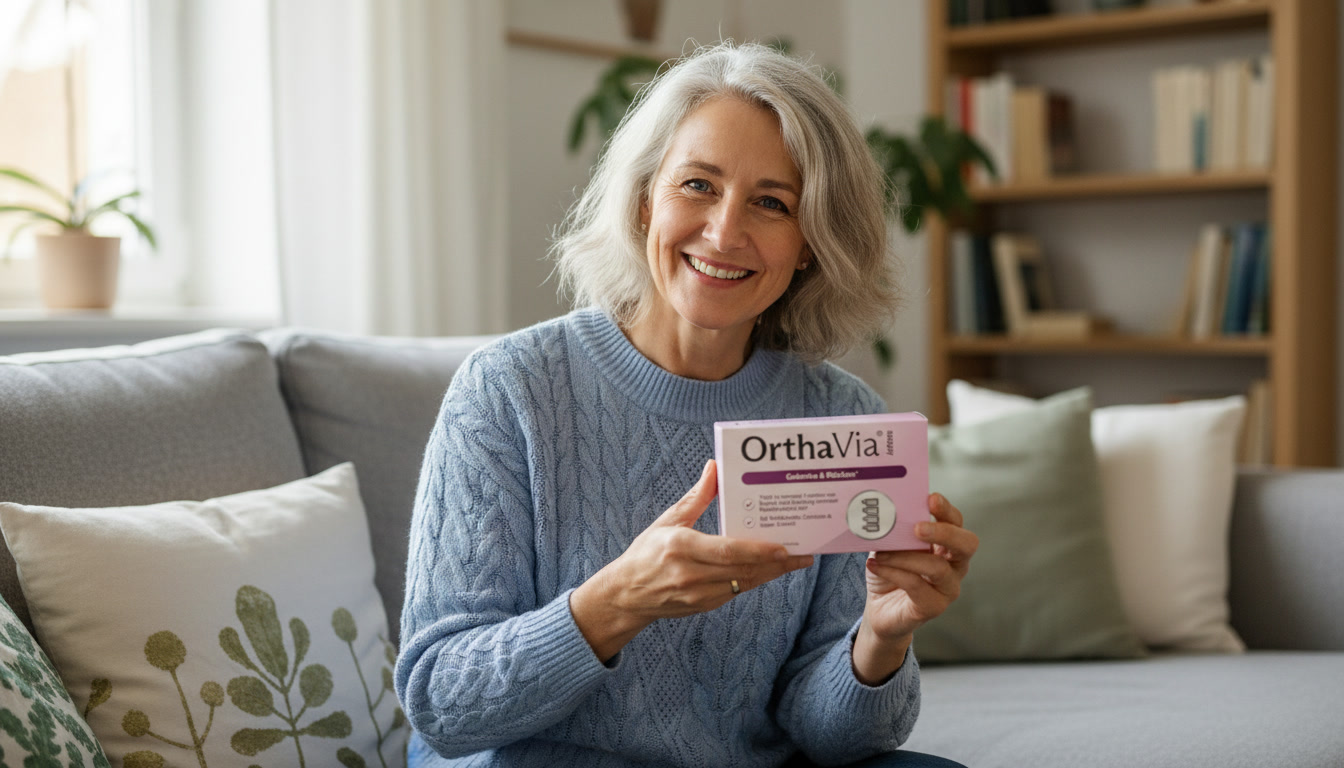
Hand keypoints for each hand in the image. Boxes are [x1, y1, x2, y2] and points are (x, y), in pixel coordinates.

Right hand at [571, 459, 814, 660]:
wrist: (626, 595)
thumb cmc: (646, 553)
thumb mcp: (667, 521)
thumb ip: (696, 497)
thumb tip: (714, 468)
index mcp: (680, 547)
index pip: (726, 551)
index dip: (757, 551)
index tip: (782, 547)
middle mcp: (690, 574)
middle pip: (742, 569)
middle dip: (776, 563)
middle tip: (802, 553)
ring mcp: (698, 594)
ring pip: (744, 583)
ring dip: (771, 573)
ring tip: (795, 561)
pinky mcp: (703, 606)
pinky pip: (736, 591)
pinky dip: (755, 580)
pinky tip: (770, 570)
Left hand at [851, 493, 977, 683]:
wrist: (880, 610)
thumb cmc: (890, 572)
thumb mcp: (890, 546)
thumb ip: (893, 531)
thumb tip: (883, 511)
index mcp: (947, 544)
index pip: (956, 522)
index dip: (946, 509)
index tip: (930, 498)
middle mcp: (955, 565)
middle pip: (966, 544)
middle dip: (944, 532)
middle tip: (917, 527)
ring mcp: (948, 588)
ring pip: (938, 568)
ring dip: (906, 557)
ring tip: (880, 553)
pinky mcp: (934, 607)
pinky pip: (917, 586)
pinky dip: (894, 573)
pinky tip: (874, 565)